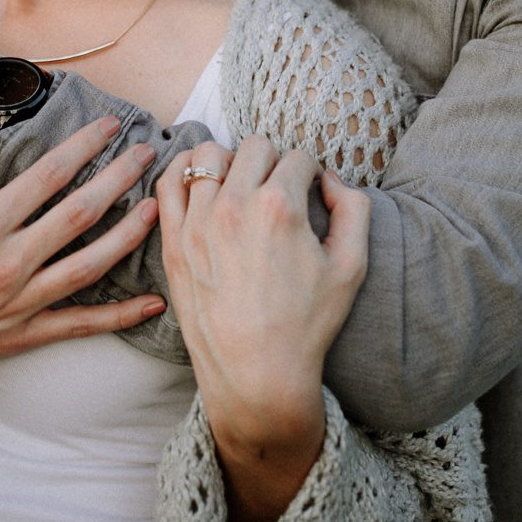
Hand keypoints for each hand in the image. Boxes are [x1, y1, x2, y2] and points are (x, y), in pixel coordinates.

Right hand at [0, 114, 165, 422]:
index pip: (47, 176)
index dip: (83, 146)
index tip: (109, 125)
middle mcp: (7, 265)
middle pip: (80, 214)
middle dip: (118, 178)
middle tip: (147, 152)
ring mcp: (18, 304)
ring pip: (90, 266)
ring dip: (129, 235)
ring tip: (157, 207)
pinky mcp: (21, 336)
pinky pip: (79, 325)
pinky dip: (119, 316)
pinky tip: (152, 302)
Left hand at [156, 136, 371, 521]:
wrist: (256, 374)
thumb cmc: (306, 324)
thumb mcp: (352, 266)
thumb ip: (353, 207)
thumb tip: (329, 179)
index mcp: (280, 206)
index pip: (298, 158)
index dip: (311, 175)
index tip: (310, 195)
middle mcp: (234, 205)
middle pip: (256, 147)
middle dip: (273, 162)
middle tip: (279, 192)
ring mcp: (197, 221)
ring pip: (208, 153)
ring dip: (230, 162)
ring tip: (240, 187)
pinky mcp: (173, 240)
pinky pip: (168, 181)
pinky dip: (184, 173)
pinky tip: (201, 187)